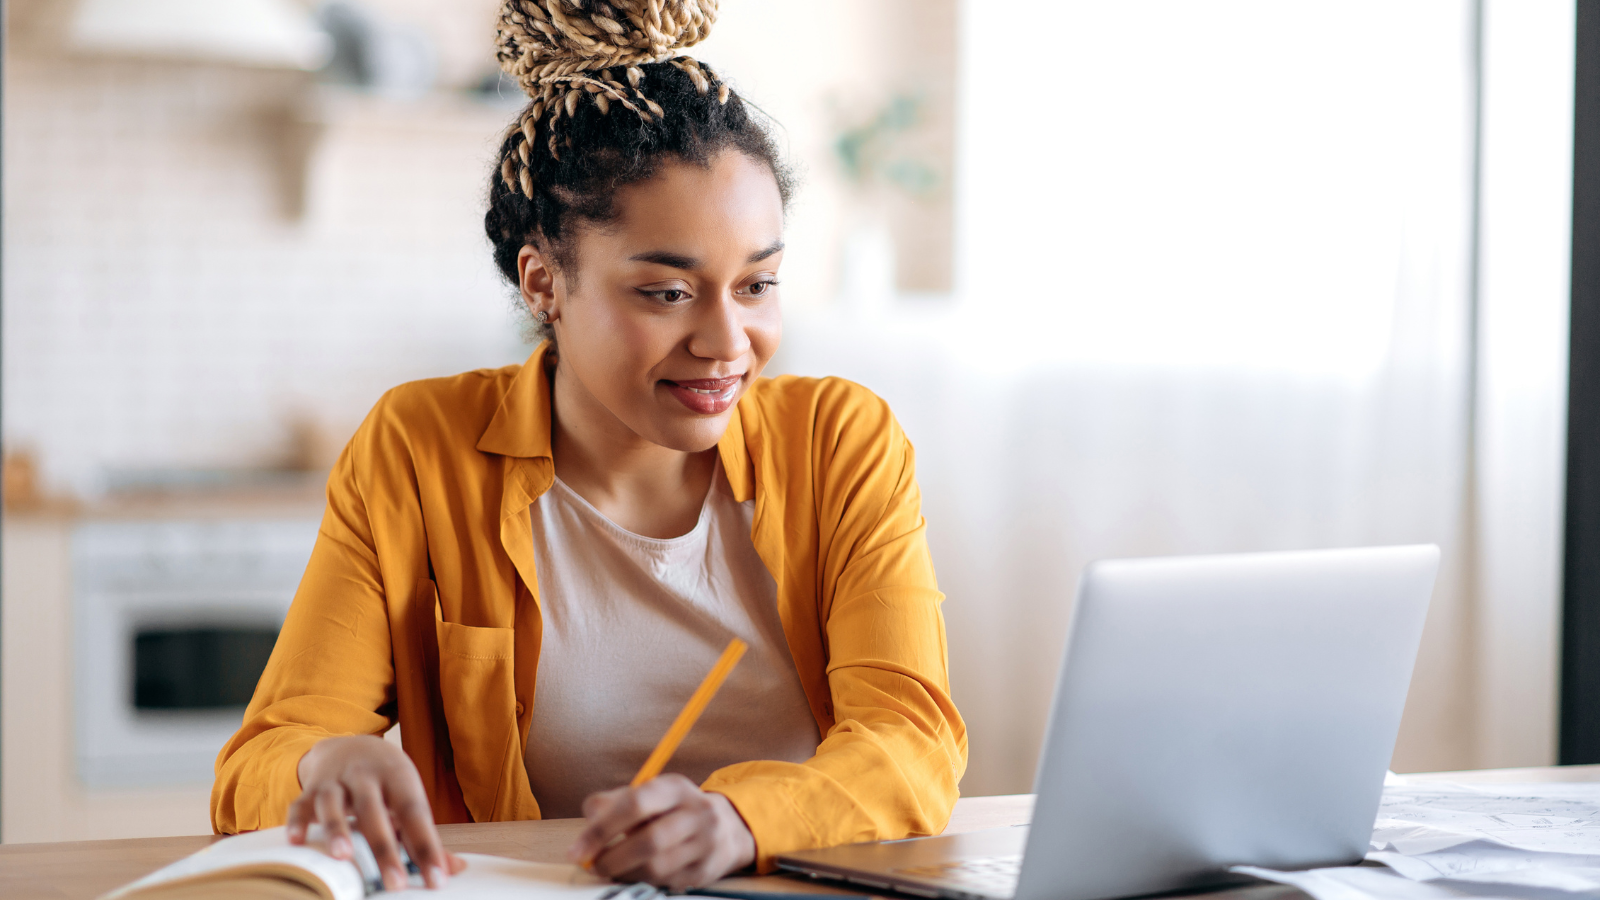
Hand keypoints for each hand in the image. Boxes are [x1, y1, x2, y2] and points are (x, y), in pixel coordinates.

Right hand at [288, 734, 467, 889]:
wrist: (351, 745)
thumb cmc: (386, 781)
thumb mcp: (408, 797)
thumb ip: (424, 834)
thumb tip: (453, 869)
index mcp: (399, 778)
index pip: (415, 813)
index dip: (427, 846)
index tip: (437, 878)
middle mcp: (366, 775)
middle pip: (374, 810)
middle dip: (384, 848)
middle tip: (395, 884)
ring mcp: (336, 781)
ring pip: (334, 803)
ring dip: (337, 828)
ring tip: (343, 857)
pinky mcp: (310, 789)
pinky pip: (300, 804)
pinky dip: (297, 822)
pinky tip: (297, 842)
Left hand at [569, 774, 755, 888]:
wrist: (728, 827)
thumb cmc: (674, 810)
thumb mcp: (650, 794)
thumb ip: (615, 801)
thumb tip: (590, 816)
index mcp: (675, 787)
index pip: (635, 804)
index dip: (601, 829)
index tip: (577, 850)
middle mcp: (696, 812)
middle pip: (649, 841)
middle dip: (612, 859)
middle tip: (593, 866)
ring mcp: (706, 842)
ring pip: (657, 867)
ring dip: (626, 873)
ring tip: (612, 870)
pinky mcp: (707, 870)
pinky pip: (667, 882)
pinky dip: (644, 881)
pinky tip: (635, 874)